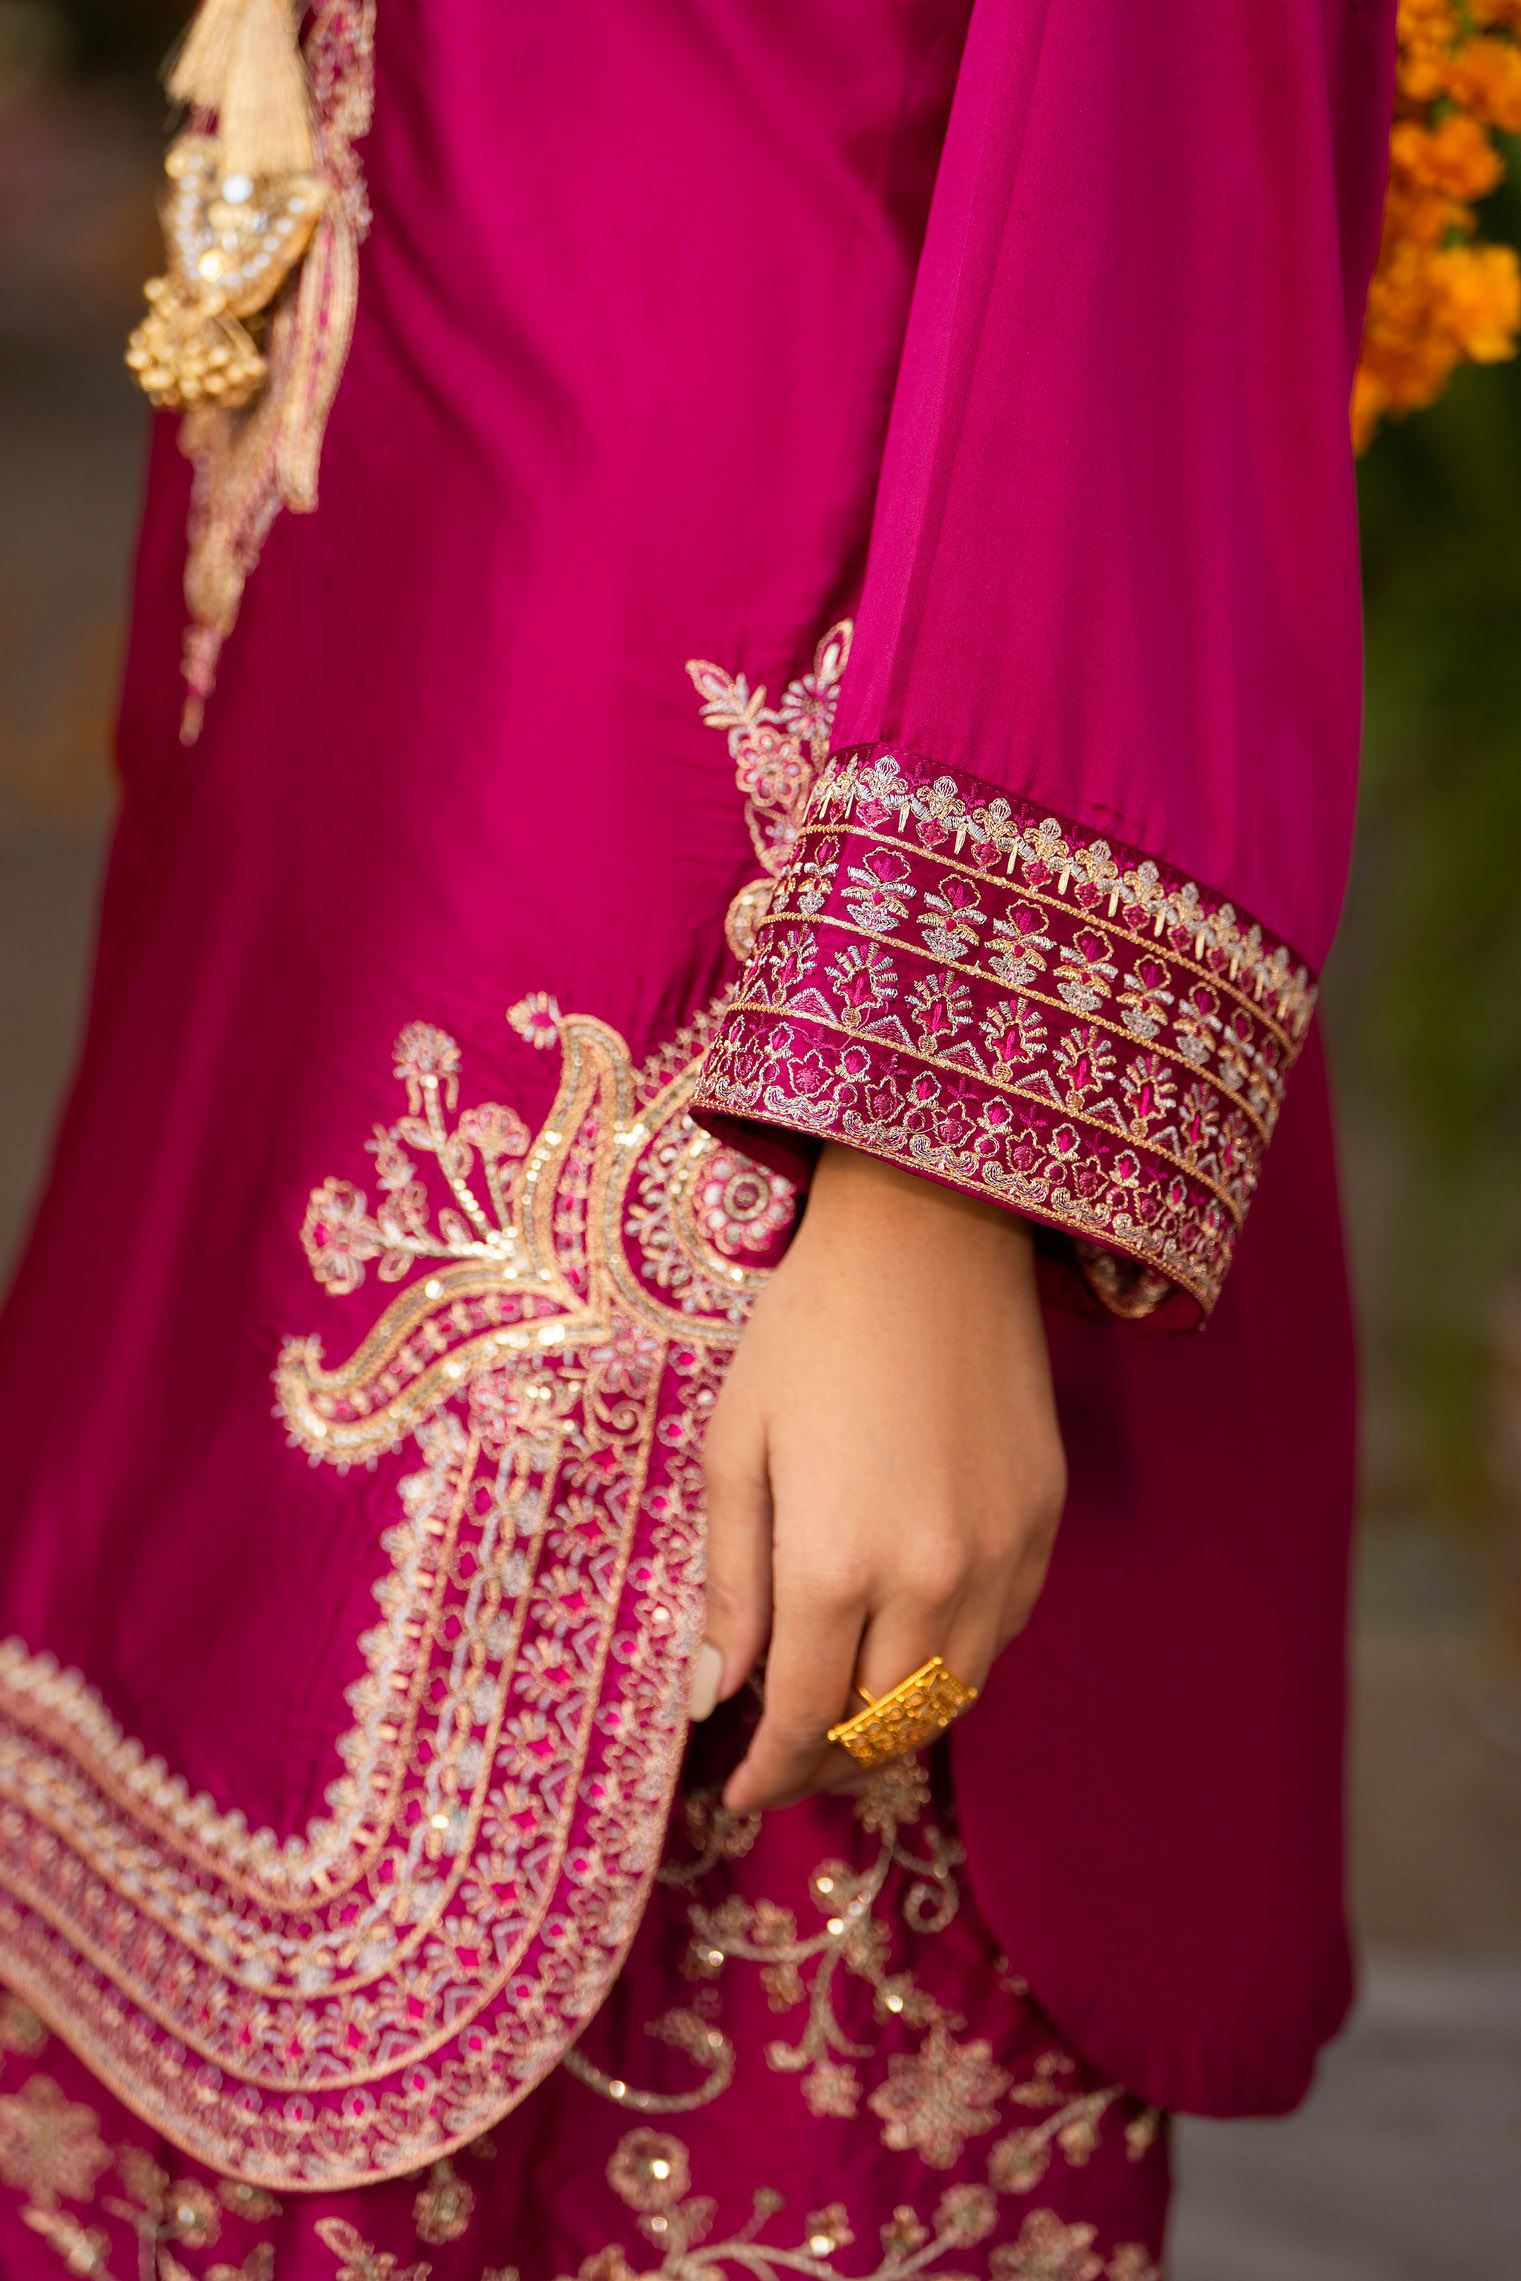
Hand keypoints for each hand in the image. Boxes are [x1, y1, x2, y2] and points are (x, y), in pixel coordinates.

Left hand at [696, 1141, 1065, 1810]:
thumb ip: (729, 1582)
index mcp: (833, 1566)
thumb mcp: (736, 1448)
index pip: (802, 1720)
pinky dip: (951, 1665)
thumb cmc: (809, 1331)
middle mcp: (929, 1582)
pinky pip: (1001, 1636)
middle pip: (883, 1727)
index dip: (769, 1773)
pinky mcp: (1044, 1525)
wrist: (933, 1237)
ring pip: (952, 1697)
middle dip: (827, 1759)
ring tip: (845, 1715)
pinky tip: (911, 1642)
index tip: (741, 1796)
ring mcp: (1001, 1557)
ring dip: (894, 1724)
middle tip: (784, 1757)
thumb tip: (714, 1695)